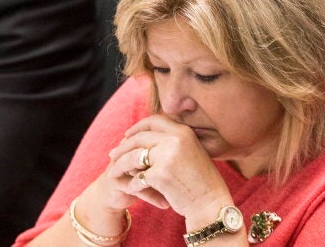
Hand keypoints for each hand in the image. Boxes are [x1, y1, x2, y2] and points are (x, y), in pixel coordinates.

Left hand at [107, 115, 233, 222]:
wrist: (210, 203)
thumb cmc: (202, 180)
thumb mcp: (193, 152)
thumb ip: (174, 141)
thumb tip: (148, 135)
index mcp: (184, 131)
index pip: (154, 120)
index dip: (137, 127)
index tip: (127, 135)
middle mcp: (176, 139)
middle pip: (139, 137)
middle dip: (123, 146)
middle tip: (113, 154)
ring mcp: (167, 156)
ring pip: (134, 156)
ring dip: (121, 165)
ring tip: (115, 172)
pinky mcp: (160, 174)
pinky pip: (138, 177)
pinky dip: (132, 184)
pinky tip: (131, 189)